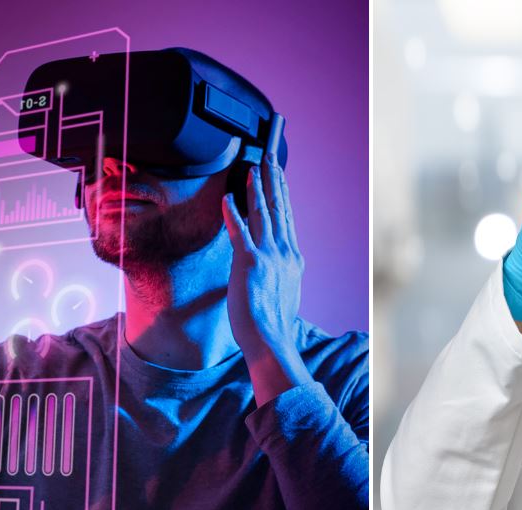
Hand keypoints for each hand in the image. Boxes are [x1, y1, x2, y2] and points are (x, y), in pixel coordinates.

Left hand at [220, 157, 310, 405]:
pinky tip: (228, 197)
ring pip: (263, 214)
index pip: (286, 218)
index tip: (278, 175)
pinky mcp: (250, 264)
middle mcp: (284, 252)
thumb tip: (275, 266)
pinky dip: (233, 212)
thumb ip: (280, 273)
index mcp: (293, 259)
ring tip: (252, 168)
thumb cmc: (273, 323)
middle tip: (268, 157)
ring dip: (256, 188)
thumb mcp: (285, 292)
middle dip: (272, 180)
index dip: (281, 194)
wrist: (271, 341)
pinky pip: (240, 231)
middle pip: (278, 209)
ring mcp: (269, 256)